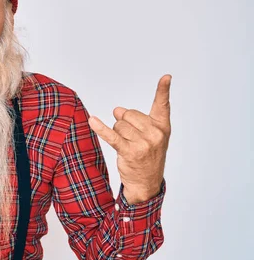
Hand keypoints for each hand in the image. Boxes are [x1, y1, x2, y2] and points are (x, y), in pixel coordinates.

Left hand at [87, 75, 171, 204]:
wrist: (147, 182)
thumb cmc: (147, 156)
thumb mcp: (148, 136)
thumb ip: (135, 119)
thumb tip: (117, 110)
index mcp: (163, 126)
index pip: (163, 104)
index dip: (163, 89)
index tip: (166, 76)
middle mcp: (155, 133)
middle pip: (128, 114)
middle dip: (124, 123)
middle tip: (132, 138)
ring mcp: (143, 143)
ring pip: (119, 125)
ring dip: (118, 133)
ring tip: (128, 145)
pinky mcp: (129, 152)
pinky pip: (111, 136)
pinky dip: (100, 128)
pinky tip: (92, 121)